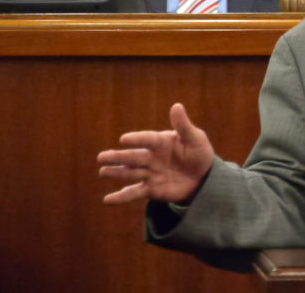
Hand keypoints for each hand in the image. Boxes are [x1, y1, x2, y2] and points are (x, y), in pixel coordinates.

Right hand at [97, 103, 214, 204]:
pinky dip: (121, 197)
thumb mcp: (195, 138)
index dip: (136, 139)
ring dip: (117, 173)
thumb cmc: (198, 152)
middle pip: (133, 157)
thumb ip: (184, 125)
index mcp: (161, 142)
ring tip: (102, 171)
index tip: (123, 139)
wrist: (203, 176)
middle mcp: (152, 157)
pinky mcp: (151, 189)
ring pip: (130, 173)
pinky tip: (107, 200)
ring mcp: (150, 173)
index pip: (147, 139)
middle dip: (118, 157)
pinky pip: (134, 193)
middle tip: (101, 157)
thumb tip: (177, 105)